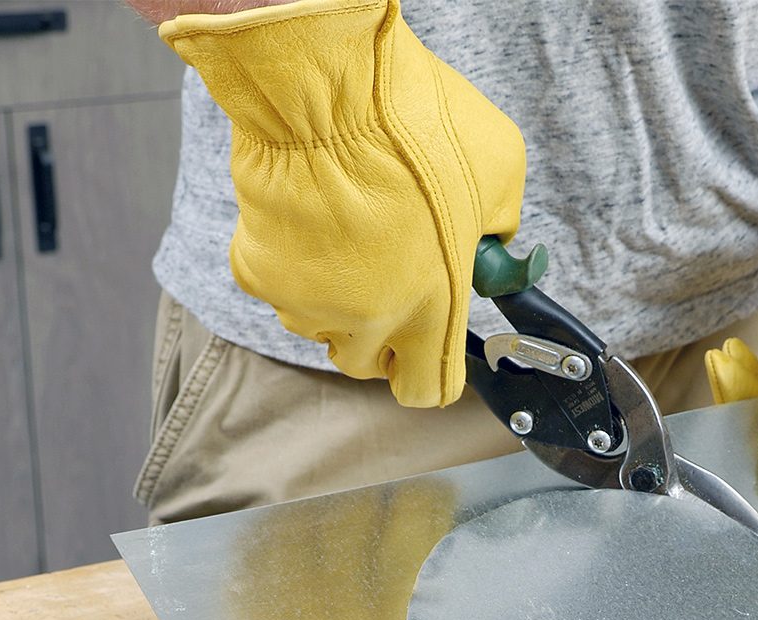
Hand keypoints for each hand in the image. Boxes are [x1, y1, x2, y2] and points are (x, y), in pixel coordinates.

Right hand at [162, 0, 524, 407]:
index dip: (430, 368)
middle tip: (390, 279)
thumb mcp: (499, 171)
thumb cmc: (411, 123)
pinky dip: (292, 262)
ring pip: (320, 324)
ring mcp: (306, 302)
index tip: (432, 344)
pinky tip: (310, 218)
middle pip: (368, 365)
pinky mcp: (257, 272)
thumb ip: (499, 226)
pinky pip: (279, 284)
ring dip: (334, 297)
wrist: (321, 91)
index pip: (429, 389)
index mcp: (433, 312)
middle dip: (380, 335)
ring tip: (348, 235)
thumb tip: (492, 238)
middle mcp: (367, 321)